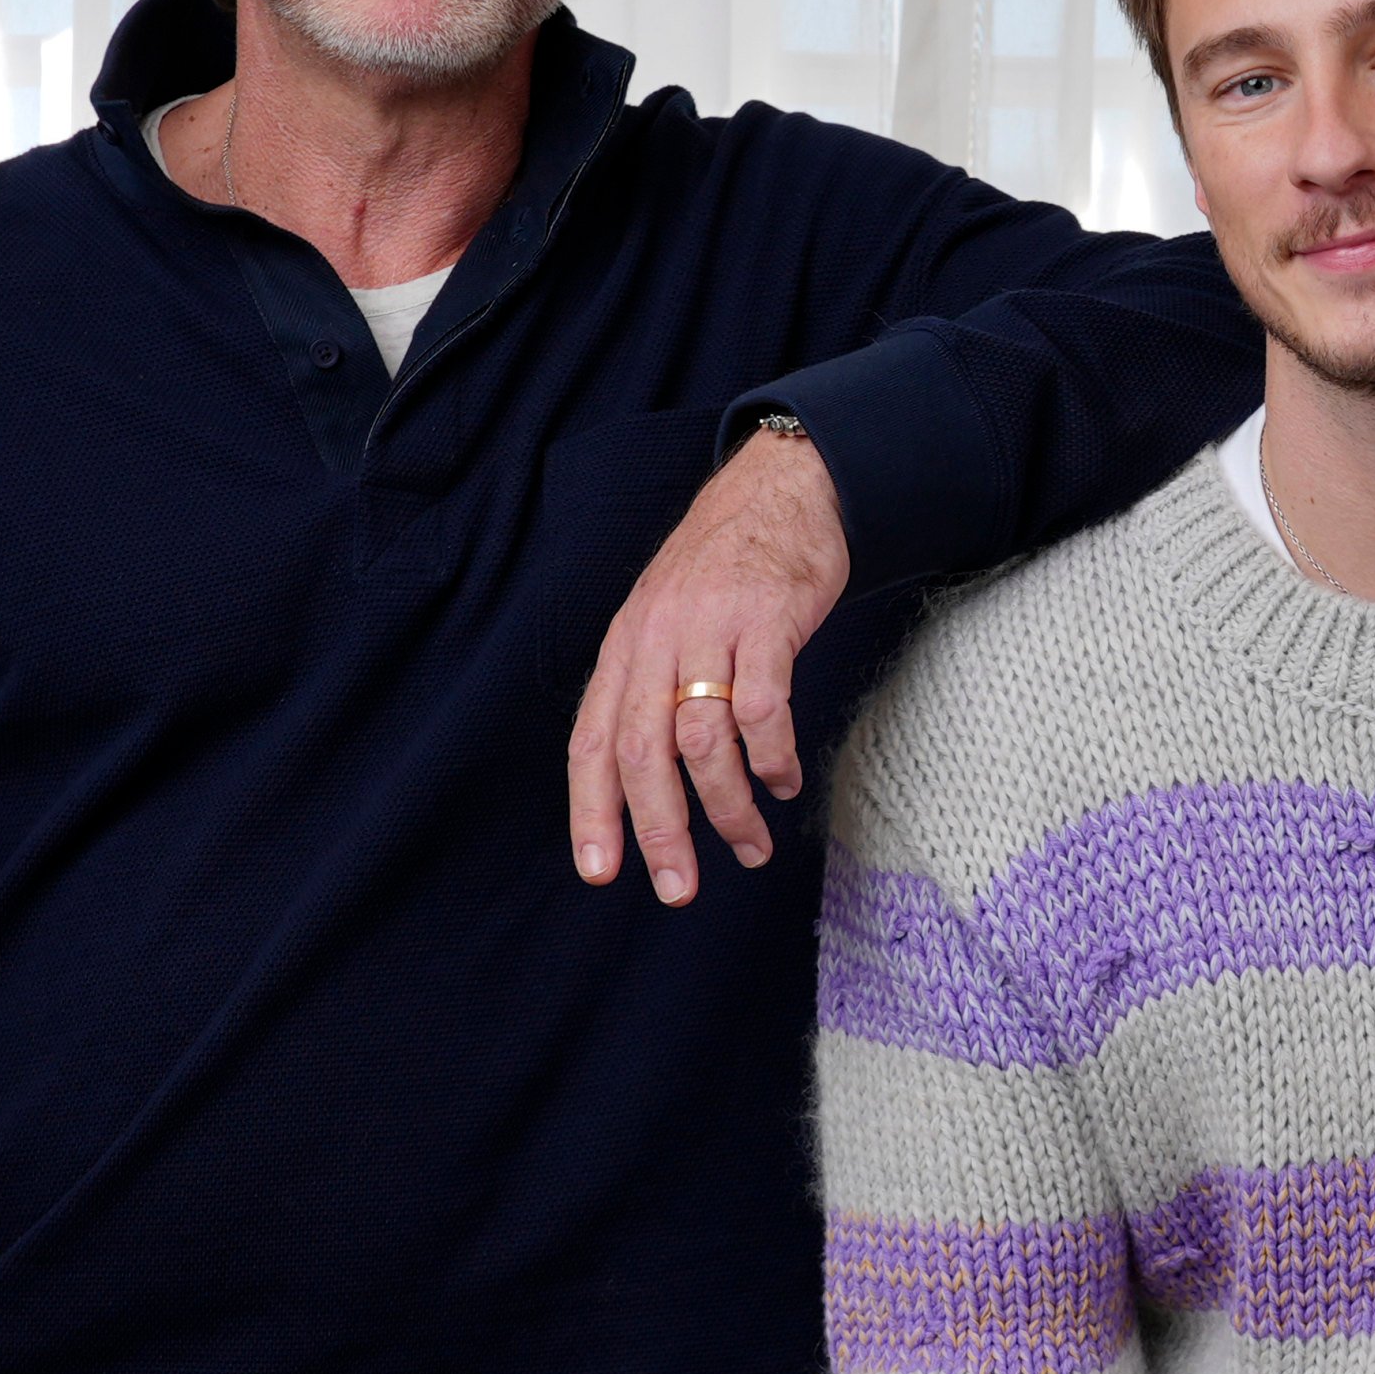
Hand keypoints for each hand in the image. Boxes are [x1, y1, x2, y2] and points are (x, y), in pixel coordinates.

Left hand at [566, 430, 850, 904]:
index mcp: (625, 648)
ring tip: (749, 846)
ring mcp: (711, 630)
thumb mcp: (664, 619)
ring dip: (727, 806)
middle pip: (642, 751)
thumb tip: (649, 777)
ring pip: (702, 739)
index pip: (592, 741)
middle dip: (658, 829)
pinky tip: (783, 782)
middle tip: (678, 887)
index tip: (599, 871)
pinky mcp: (767, 622)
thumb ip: (651, 687)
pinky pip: (763, 708)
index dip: (591, 811)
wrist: (779, 486)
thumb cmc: (723, 566)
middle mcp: (657, 641)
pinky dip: (771, 757)